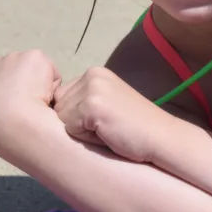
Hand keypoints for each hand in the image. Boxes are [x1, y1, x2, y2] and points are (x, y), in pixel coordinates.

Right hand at [0, 50, 61, 131]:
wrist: (12, 123)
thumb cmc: (3, 130)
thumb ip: (3, 106)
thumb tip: (17, 111)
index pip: (9, 80)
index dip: (20, 94)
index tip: (22, 107)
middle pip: (25, 72)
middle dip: (31, 85)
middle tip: (30, 106)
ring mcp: (17, 58)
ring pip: (41, 73)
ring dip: (43, 87)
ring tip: (35, 104)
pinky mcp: (34, 56)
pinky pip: (54, 75)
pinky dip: (53, 87)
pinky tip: (42, 97)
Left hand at [52, 66, 170, 161]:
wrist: (162, 137)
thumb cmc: (134, 128)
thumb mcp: (106, 104)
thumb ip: (83, 101)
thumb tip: (49, 111)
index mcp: (95, 73)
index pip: (60, 98)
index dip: (75, 116)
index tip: (101, 120)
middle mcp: (92, 75)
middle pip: (57, 107)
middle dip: (76, 123)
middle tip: (106, 126)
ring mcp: (93, 88)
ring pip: (60, 118)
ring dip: (80, 131)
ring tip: (107, 130)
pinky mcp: (93, 104)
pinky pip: (69, 128)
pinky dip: (86, 137)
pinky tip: (108, 133)